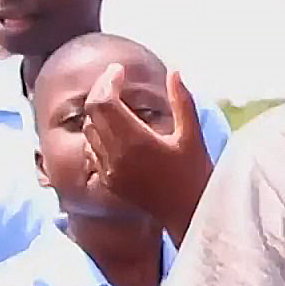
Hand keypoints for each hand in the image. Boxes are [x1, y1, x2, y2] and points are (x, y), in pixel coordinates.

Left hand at [83, 65, 212, 237]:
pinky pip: (92, 149)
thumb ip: (183, 102)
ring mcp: (109, 169)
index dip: (109, 80)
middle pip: (92, 111)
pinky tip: (115, 130)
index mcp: (135, 141)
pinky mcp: (109, 180)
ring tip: (116, 101)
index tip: (120, 69)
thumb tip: (175, 72)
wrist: (188, 215)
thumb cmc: (195, 175)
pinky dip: (98, 133)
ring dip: (98, 111)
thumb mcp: (193, 136)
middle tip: (115, 78)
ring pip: (89, 129)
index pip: (104, 100)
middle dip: (101, 90)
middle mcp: (116, 155)